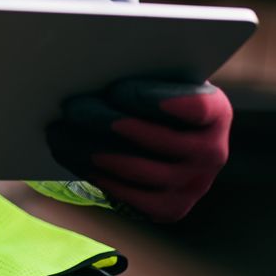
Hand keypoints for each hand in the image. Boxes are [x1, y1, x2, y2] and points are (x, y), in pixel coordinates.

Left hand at [47, 79, 231, 222]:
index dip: (155, 100)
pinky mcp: (170, 209)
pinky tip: (70, 155)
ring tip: (59, 132)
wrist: (166, 136)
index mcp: (216, 112)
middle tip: (72, 108)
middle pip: (158, 140)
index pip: (194, 107)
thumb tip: (93, 66)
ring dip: (91, 151)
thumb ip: (141, 72)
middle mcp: (212, 152)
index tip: (116, 90)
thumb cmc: (155, 96)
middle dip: (107, 123)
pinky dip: (94, 174)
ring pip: (137, 170)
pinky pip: (128, 194)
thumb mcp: (160, 78)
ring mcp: (194, 185)